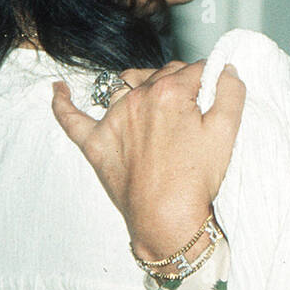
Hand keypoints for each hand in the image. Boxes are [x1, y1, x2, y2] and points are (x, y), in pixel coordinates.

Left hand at [52, 60, 244, 260]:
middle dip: (180, 85)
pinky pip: (72, 118)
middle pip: (163, 75)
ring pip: (127, 85)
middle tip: (194, 112)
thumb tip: (226, 69)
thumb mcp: (227, 132)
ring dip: (142, 87)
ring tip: (156, 102)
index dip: (208, 80)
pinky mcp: (96, 143)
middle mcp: (137, 98)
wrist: (166, 220)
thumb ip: (230, 92)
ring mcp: (113, 120)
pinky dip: (64, 103)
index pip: (194, 69)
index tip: (213, 94)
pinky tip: (59, 90)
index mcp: (169, 92)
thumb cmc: (195, 180)